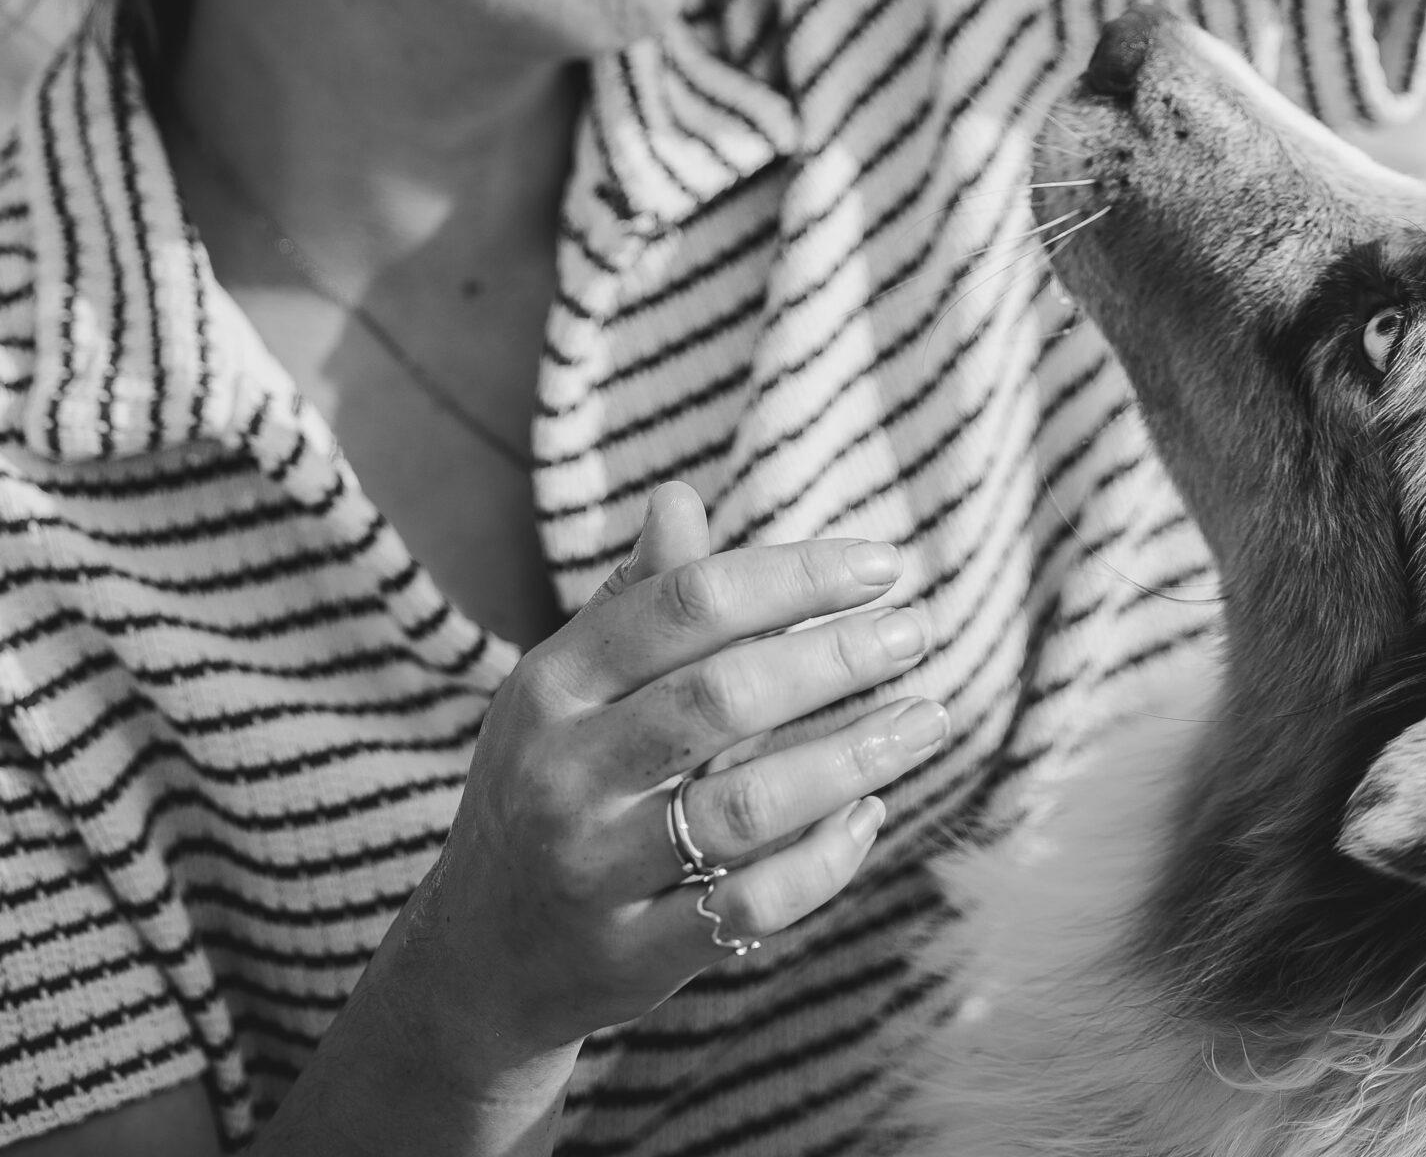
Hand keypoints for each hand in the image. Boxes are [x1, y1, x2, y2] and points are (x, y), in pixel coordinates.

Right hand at [404, 483, 944, 1073]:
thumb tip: (679, 495)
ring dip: (851, 758)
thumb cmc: (549, 780)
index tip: (881, 565)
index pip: (686, 604)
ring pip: (745, 808)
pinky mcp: (631, 957)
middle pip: (722, 699)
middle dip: (835, 658)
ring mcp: (594, 871)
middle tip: (916, 633)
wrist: (475, 954)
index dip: (793, 577)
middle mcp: (565, 773)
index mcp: (551, 684)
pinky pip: (749, 909)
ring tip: (925, 719)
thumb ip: (635, 599)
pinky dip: (823, 860)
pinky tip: (870, 815)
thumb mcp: (566, 686)